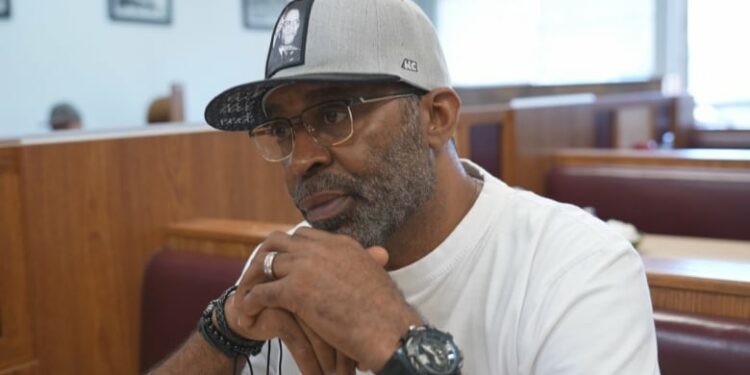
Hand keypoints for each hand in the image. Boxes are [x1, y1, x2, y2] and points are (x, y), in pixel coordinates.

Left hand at [235, 228, 422, 371]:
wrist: (390, 330)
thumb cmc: (388, 312)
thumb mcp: (376, 274)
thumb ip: (369, 261)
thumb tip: (376, 256)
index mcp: (341, 243)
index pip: (302, 235)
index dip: (286, 250)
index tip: (278, 267)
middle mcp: (322, 249)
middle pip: (277, 241)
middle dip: (262, 258)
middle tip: (256, 279)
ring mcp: (307, 267)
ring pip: (264, 263)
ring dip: (251, 281)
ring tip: (246, 298)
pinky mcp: (296, 290)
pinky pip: (262, 292)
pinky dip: (250, 303)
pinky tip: (248, 316)